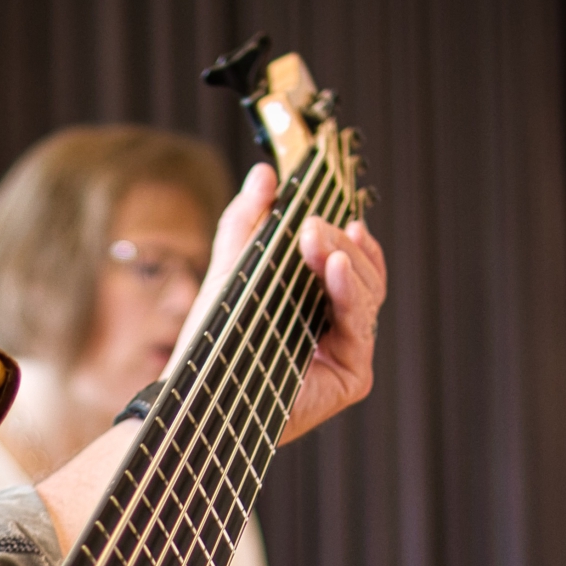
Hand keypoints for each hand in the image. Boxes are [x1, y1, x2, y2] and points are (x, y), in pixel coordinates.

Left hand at [184, 162, 389, 444]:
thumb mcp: (230, 270)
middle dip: (341, 244)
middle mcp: (336, 331)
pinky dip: (351, 294)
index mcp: (315, 306)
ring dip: (347, 261)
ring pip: (368, 295)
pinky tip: (338, 268)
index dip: (352, 240)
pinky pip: (361, 328)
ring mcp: (347, 354)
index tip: (343, 214)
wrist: (198, 393)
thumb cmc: (212, 342)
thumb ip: (247, 221)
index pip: (350, 266)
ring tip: (320, 240)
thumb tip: (266, 173)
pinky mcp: (351, 378)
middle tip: (313, 226)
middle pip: (363, 276)